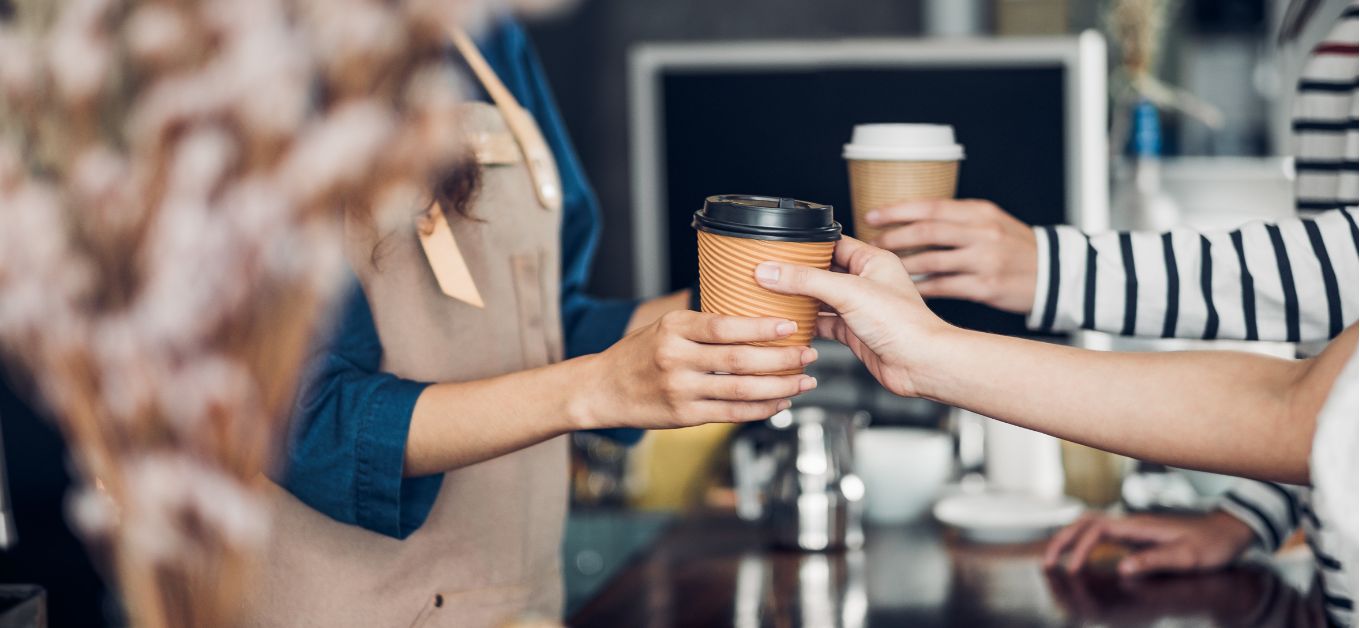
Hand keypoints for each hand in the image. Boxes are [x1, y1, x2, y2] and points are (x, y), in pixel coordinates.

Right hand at [579, 310, 818, 429]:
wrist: (601, 389)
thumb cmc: (637, 354)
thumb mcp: (664, 326)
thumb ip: (702, 324)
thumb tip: (752, 316)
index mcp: (673, 328)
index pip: (725, 326)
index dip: (761, 327)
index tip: (789, 326)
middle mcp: (675, 358)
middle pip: (739, 359)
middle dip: (781, 358)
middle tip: (809, 354)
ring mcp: (679, 390)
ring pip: (740, 390)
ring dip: (779, 387)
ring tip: (804, 381)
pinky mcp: (683, 416)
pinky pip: (730, 414)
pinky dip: (760, 410)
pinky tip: (779, 403)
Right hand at [752, 236, 953, 397]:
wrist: (920, 364)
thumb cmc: (903, 324)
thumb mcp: (848, 292)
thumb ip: (806, 280)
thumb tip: (771, 271)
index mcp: (872, 261)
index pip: (832, 243)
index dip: (806, 245)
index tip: (779, 247)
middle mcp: (867, 282)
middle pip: (823, 272)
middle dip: (798, 274)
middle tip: (769, 272)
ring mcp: (860, 308)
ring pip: (821, 299)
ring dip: (800, 299)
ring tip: (772, 296)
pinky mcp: (854, 333)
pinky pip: (824, 323)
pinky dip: (807, 324)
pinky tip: (790, 324)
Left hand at [865, 199, 1037, 313]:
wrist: (1054, 273)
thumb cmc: (1015, 246)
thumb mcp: (991, 221)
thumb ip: (956, 218)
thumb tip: (910, 218)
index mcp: (979, 212)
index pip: (930, 206)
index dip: (897, 210)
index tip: (872, 215)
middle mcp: (982, 233)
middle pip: (927, 231)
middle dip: (894, 237)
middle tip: (871, 245)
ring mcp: (985, 260)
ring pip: (932, 261)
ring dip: (903, 265)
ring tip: (883, 268)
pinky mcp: (986, 286)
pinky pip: (944, 287)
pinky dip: (921, 288)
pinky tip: (906, 289)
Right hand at [1043, 511, 1257, 575]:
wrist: (1228, 531)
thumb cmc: (1211, 545)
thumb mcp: (1188, 557)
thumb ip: (1155, 560)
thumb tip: (1122, 568)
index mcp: (1139, 525)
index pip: (1096, 530)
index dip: (1079, 548)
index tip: (1073, 570)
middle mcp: (1130, 522)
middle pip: (1084, 522)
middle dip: (1062, 540)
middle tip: (1047, 564)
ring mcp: (1131, 527)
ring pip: (1088, 524)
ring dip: (1068, 538)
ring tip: (1054, 558)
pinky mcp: (1134, 534)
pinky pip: (1099, 533)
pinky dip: (1081, 541)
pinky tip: (1078, 555)